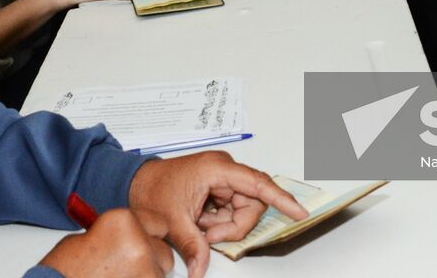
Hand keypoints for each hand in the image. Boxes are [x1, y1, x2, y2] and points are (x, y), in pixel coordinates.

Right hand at [39, 206, 172, 277]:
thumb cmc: (62, 271)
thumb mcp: (87, 239)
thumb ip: (117, 235)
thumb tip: (135, 238)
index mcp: (122, 220)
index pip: (158, 223)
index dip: (150, 235)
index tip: (147, 241)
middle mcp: (137, 241)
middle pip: (164, 251)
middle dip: (152, 260)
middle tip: (130, 268)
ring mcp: (144, 269)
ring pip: (160, 273)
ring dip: (147, 276)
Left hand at [128, 151, 307, 277]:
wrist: (137, 182)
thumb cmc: (154, 188)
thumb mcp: (172, 220)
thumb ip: (191, 245)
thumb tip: (201, 269)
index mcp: (217, 169)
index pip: (257, 184)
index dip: (281, 198)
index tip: (298, 211)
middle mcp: (224, 170)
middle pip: (252, 203)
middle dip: (235, 226)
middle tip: (209, 236)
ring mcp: (223, 179)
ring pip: (244, 209)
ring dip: (226, 225)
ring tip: (201, 226)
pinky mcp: (220, 188)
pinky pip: (233, 210)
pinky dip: (220, 222)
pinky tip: (202, 221)